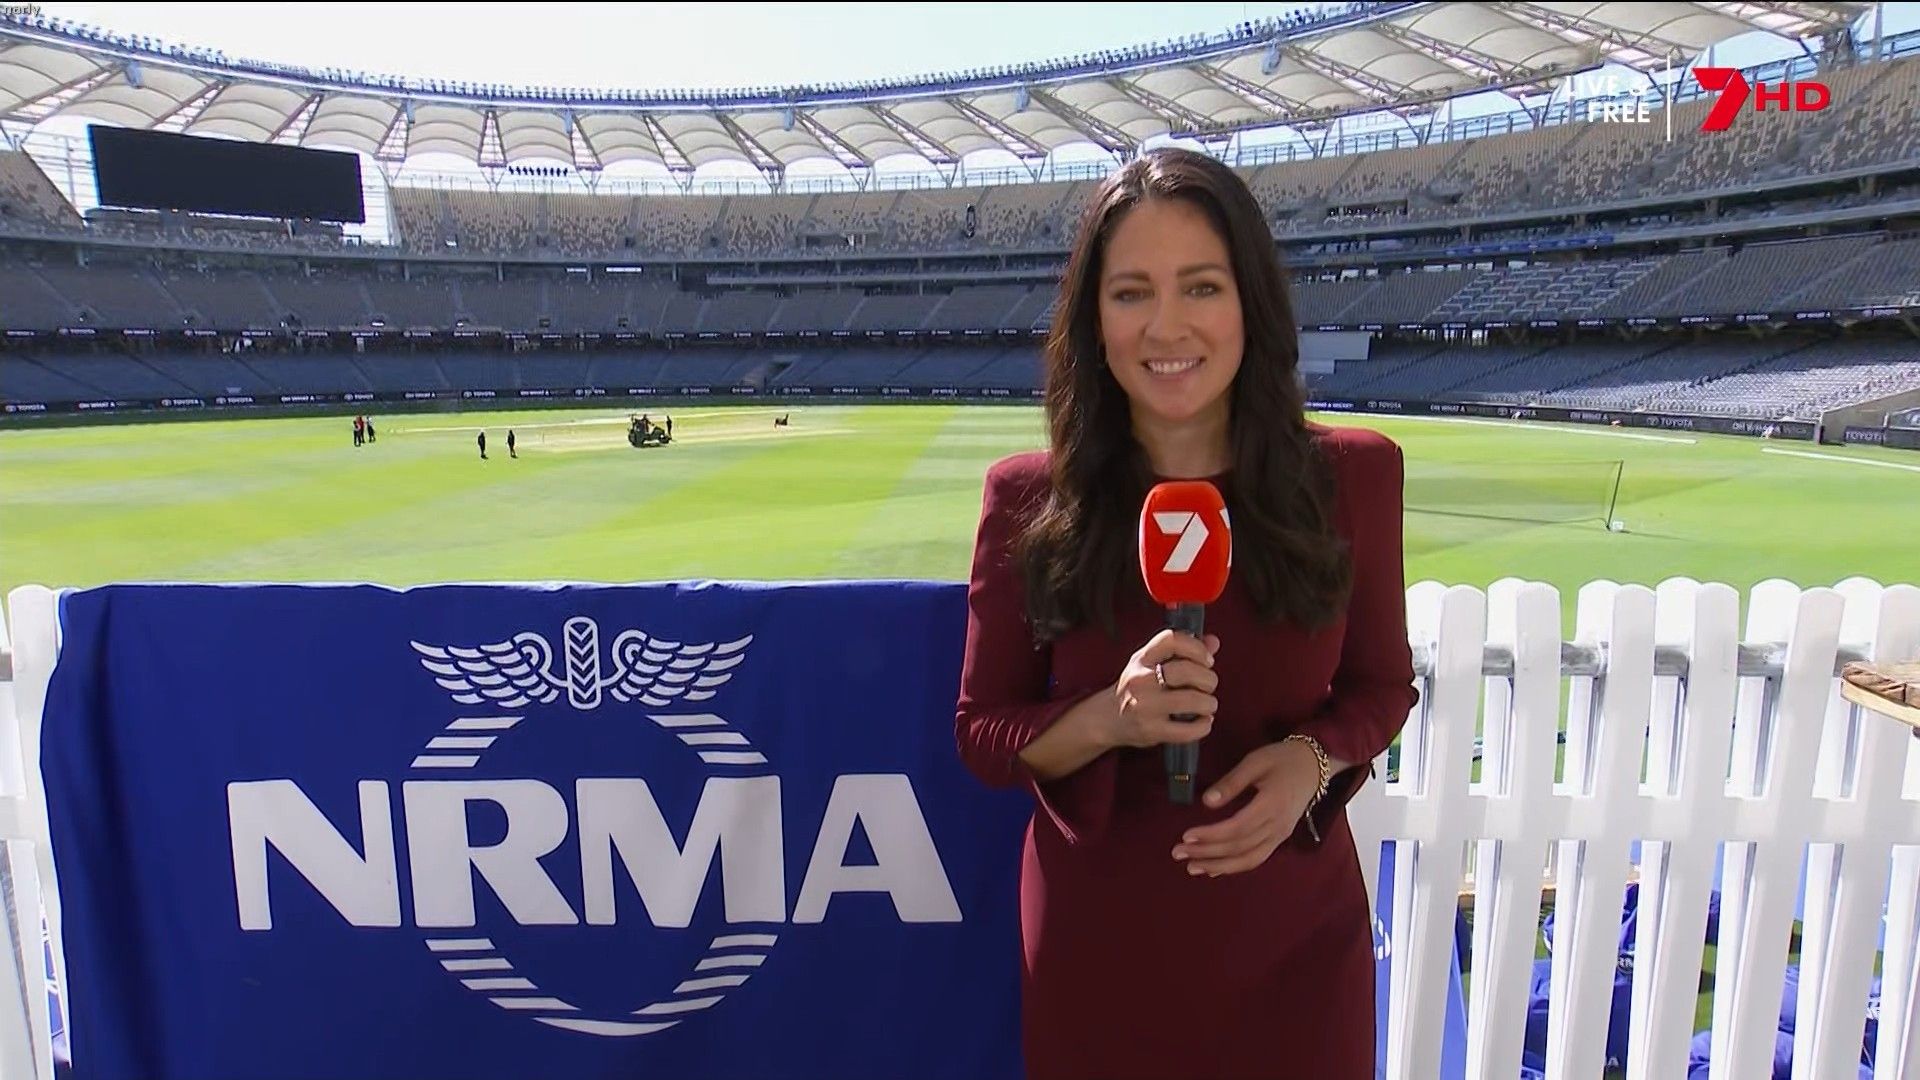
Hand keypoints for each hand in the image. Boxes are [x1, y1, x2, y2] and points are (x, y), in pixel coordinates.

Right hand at [1098, 629, 1221, 750]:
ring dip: (1209, 703)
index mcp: (1142, 659)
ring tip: (1207, 705)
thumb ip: (1183, 651)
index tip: (1207, 660)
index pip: (1172, 640)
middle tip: (1208, 686)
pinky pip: (1188, 730)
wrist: (1106, 719)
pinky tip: (1203, 721)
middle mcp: (1141, 680)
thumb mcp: (1151, 663)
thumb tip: (1214, 642)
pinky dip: (1204, 726)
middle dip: (1208, 679)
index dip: (1197, 647)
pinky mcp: (1151, 731)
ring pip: (1192, 700)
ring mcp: (1145, 707)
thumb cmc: (1135, 688)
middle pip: (1187, 671)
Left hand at [1172, 738, 1321, 876]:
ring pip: (1248, 859)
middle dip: (1207, 852)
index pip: (1237, 828)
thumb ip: (1231, 782)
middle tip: (1178, 853)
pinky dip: (1235, 866)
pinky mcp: (1280, 838)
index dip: (1211, 835)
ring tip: (1192, 867)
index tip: (1186, 835)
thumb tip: (1206, 802)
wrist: (1315, 765)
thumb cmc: (1282, 759)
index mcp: (1271, 805)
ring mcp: (1280, 835)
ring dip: (1219, 866)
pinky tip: (1214, 869)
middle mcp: (1278, 826)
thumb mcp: (1255, 762)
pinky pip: (1256, 858)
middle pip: (1239, 847)